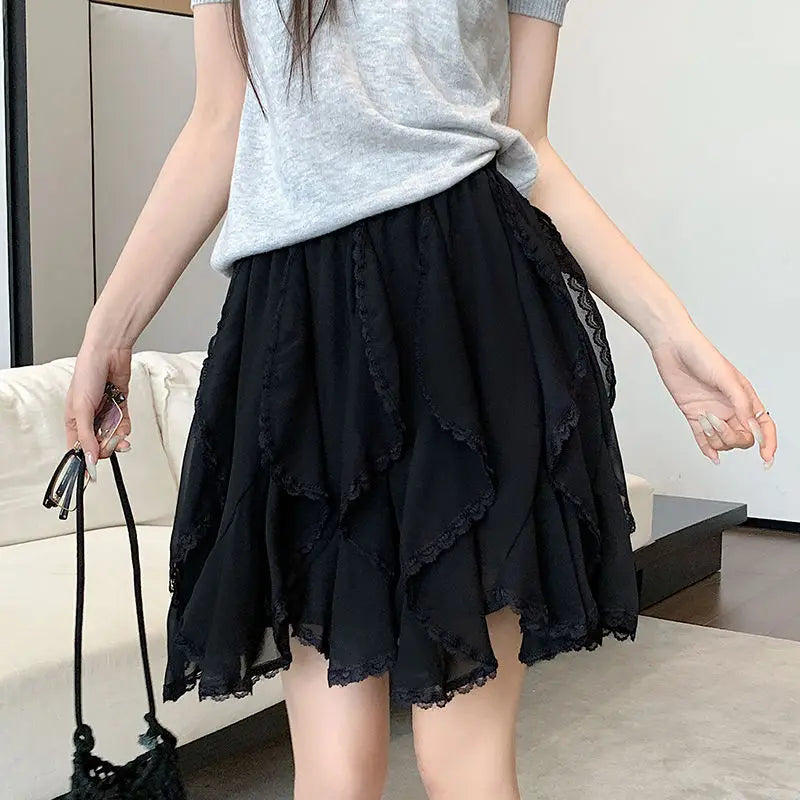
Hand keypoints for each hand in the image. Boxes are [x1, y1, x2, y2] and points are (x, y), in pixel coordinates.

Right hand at [65, 339, 132, 479]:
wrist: (109, 354)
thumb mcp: (82, 409)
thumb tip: (89, 458)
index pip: (78, 447)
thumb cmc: (87, 373)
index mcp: (73, 419)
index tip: (92, 471)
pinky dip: (125, 427)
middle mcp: (89, 417)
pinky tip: (125, 426)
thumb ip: (86, 436)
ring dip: (118, 437)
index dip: (85, 459)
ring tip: (120, 435)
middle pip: (98, 443)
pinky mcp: (119, 406)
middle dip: (106, 446)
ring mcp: (105, 412)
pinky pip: (123, 424)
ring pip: (112, 435)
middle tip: (111, 444)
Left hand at [651, 326, 776, 467]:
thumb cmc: (702, 355)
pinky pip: (702, 438)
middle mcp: (730, 407)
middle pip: (742, 437)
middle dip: (732, 438)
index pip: (763, 425)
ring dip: (714, 437)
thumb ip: (741, 404)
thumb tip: (753, 427)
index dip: (768, 441)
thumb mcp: (727, 378)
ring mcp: (712, 412)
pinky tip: (710, 455)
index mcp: (744, 397)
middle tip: (719, 424)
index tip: (766, 457)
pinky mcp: (694, 414)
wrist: (673, 348)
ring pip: (722, 440)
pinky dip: (706, 448)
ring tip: (704, 419)